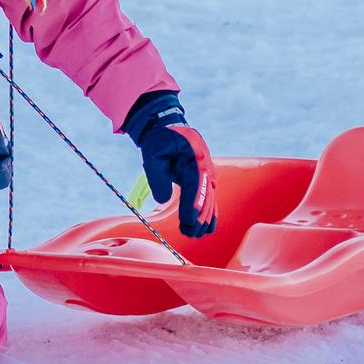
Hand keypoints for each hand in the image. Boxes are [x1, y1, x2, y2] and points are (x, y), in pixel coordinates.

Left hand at [122, 90, 217, 236]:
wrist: (168, 129)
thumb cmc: (160, 141)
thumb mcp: (153, 154)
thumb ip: (157, 177)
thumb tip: (164, 200)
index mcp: (195, 158)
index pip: (196, 185)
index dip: (193, 205)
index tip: (188, 222)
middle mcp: (206, 167)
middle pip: (206, 195)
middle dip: (199, 216)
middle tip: (190, 233)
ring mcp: (208, 173)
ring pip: (210, 200)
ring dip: (203, 218)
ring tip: (194, 234)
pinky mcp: (205, 179)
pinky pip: (210, 198)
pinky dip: (209, 213)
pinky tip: (206, 228)